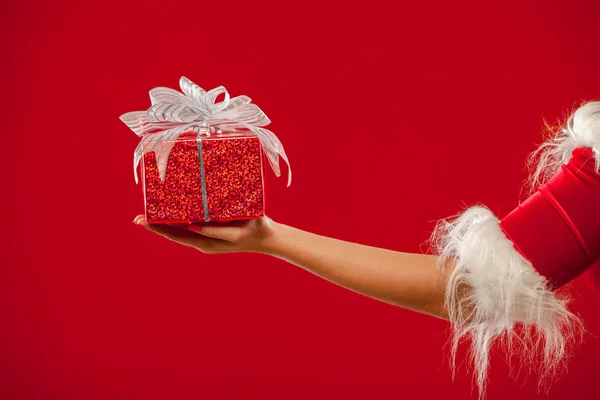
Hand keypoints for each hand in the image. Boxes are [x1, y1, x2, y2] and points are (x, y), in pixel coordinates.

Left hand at [133, 215, 277, 253]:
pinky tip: (174, 207)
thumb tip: (191, 225)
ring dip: (165, 219)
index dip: (157, 228)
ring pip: (180, 227)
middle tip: (138, 216)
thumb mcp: (235, 231)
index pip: (175, 235)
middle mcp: (202, 240)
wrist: (269, 237)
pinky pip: (191, 222)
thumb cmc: (255, 231)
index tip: (141, 221)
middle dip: (156, 224)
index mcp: (205, 243)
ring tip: (151, 210)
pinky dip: (179, 215)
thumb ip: (214, 230)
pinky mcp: (213, 228)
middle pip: (173, 232)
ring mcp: (207, 235)